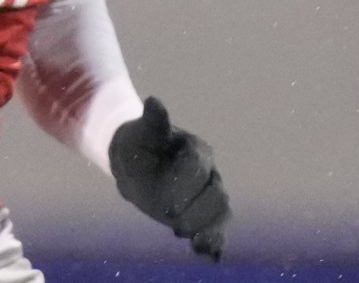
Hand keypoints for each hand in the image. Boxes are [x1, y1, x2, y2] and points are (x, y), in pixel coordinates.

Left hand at [109, 97, 228, 260]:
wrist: (136, 162)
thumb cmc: (138, 144)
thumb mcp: (140, 134)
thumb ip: (152, 123)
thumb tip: (154, 102)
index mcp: (196, 150)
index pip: (197, 170)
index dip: (183, 187)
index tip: (164, 206)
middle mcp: (208, 172)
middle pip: (216, 195)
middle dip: (195, 211)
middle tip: (171, 220)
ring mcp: (208, 192)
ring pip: (222, 213)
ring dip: (209, 229)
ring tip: (193, 242)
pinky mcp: (204, 212)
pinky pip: (218, 226)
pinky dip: (216, 241)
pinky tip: (210, 256)